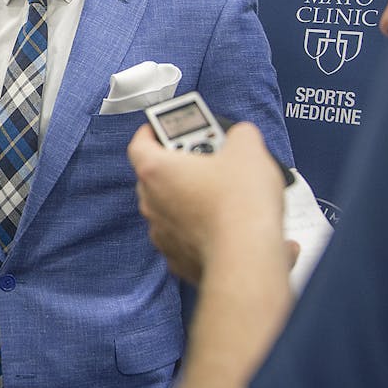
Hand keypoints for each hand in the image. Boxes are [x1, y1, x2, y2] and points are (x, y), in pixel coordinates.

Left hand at [127, 122, 284, 283]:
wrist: (247, 259)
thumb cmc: (239, 207)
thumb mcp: (247, 150)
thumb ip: (239, 136)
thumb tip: (241, 138)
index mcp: (156, 171)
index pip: (139, 144)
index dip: (152, 132)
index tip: (164, 127)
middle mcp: (152, 204)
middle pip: (159, 177)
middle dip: (183, 166)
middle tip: (210, 158)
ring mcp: (163, 235)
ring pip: (174, 210)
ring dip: (195, 200)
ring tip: (229, 194)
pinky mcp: (180, 260)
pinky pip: (190, 238)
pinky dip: (208, 231)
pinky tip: (236, 227)